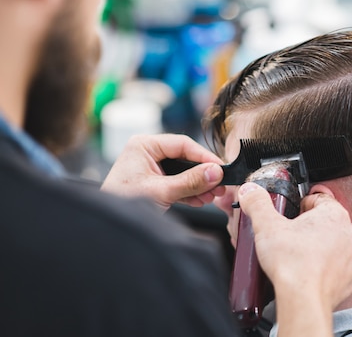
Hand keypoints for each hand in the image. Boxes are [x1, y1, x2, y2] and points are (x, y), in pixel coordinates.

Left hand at [101, 134, 225, 210]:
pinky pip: (177, 183)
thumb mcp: (161, 192)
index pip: (183, 144)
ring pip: (183, 172)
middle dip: (203, 174)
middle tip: (220, 185)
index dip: (204, 157)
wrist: (107, 228)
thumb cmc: (122, 204)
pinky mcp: (154, 183)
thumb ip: (190, 182)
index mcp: (144, 145)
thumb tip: (216, 172)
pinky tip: (201, 200)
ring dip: (199, 185)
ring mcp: (151, 168)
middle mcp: (148, 153)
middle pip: (185, 158)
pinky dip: (190, 192)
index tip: (221, 168)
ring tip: (213, 196)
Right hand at [238, 182, 351, 310]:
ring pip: (333, 245)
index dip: (301, 204)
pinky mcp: (349, 279)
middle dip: (309, 227)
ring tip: (298, 255)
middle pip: (327, 222)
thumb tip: (251, 192)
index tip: (291, 212)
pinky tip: (307, 272)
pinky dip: (324, 269)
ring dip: (318, 248)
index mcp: (334, 215)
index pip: (319, 198)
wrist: (303, 301)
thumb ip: (258, 204)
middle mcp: (348, 234)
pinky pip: (336, 268)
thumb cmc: (292, 264)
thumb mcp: (267, 226)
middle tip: (290, 235)